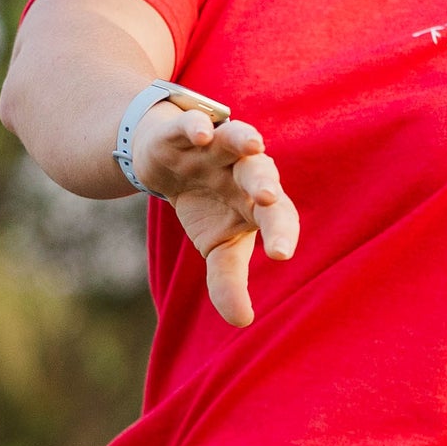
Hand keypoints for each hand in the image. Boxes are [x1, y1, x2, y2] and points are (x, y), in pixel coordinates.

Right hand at [132, 103, 299, 326]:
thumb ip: (228, 282)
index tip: (279, 255)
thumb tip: (242, 322)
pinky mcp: (185, 132)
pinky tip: (202, 134)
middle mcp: (243, 170)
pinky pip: (194, 123)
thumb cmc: (206, 205)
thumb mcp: (215, 247)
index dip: (280, 231)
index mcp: (256, 200)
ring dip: (243, 139)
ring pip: (236, 138)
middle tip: (266, 199)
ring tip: (253, 144)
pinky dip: (198, 126)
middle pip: (260, 173)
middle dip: (264, 184)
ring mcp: (216, 148)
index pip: (276, 215)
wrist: (166, 162)